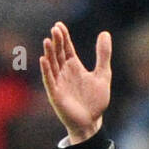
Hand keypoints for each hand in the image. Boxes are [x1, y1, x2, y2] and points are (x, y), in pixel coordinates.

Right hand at [40, 21, 111, 144]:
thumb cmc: (95, 101)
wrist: (91, 123)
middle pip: (58, 53)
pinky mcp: (55, 94)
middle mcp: (64, 72)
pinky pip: (49, 80)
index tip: (59, 25)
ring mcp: (59, 82)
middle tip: (55, 29)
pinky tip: (43, 60)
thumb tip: (105, 33)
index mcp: (74, 66)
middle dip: (56, 42)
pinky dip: (46, 70)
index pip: (66, 47)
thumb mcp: (103, 75)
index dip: (63, 37)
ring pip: (52, 64)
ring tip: (47, 41)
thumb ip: (103, 55)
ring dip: (49, 53)